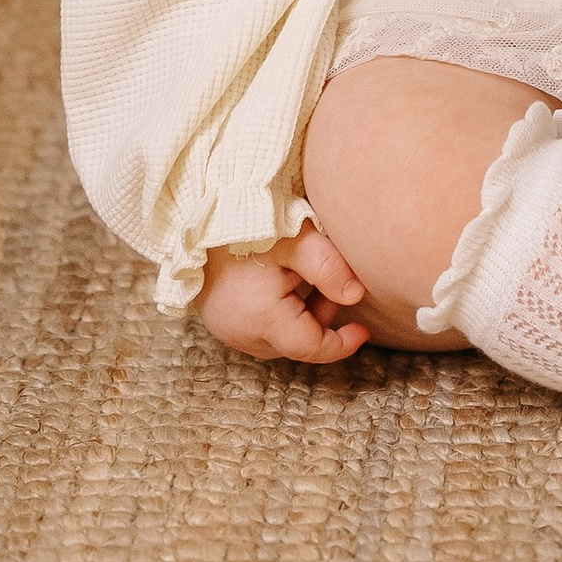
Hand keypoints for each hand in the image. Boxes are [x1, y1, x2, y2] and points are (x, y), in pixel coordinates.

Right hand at [195, 223, 370, 362]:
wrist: (197, 213)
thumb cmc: (249, 224)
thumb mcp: (296, 239)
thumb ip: (329, 267)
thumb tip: (356, 296)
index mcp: (261, 320)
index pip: (310, 348)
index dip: (341, 343)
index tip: (363, 330)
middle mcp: (240, 333)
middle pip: (294, 343)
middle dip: (320, 321)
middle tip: (333, 284)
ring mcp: (226, 327)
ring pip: (277, 335)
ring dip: (299, 316)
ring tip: (306, 276)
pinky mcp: (218, 316)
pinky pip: (257, 326)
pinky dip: (278, 312)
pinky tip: (283, 279)